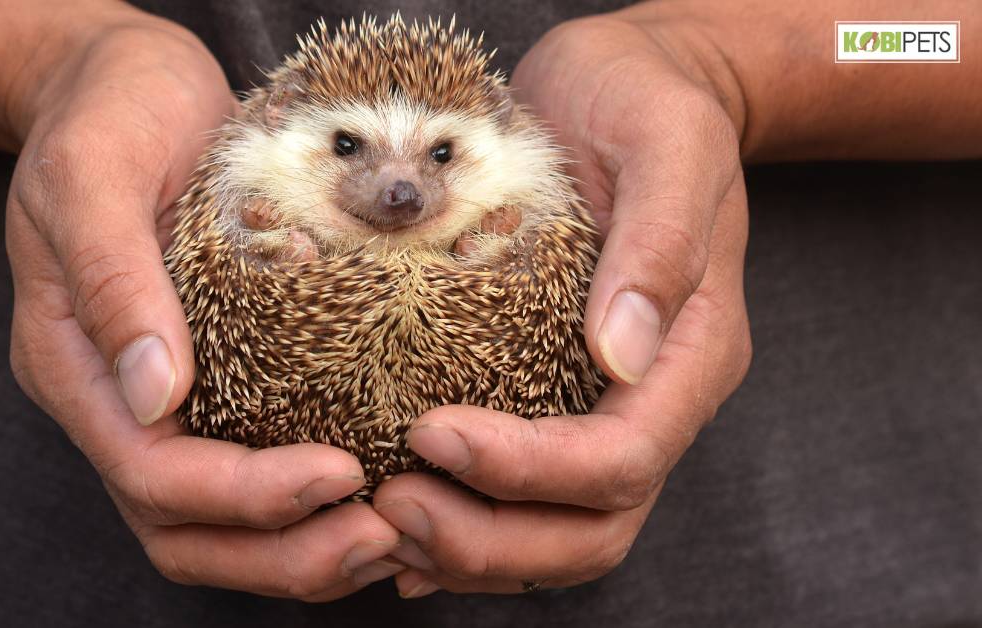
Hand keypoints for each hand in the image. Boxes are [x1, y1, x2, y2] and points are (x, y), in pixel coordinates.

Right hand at [4, 13, 400, 599]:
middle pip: (184, 530)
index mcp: (74, 364)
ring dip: (302, 549)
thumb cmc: (108, 112)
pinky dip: (313, 505)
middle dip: (280, 551)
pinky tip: (382, 490)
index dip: (241, 495)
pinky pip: (257, 466)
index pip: (149, 473)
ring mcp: (166, 398)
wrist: (130, 84)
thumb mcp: (94, 172)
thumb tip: (153, 394)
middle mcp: (117, 400)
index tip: (338, 473)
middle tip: (383, 536)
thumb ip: (112, 279)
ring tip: (395, 534)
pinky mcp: (218, 379)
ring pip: (221, 525)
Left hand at [375, 13, 752, 595]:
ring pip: (552, 535)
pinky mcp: (552, 397)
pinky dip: (460, 526)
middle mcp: (652, 399)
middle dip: (492, 539)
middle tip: (393, 504)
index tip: (431, 433)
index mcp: (691, 352)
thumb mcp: (666, 139)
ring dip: (468, 550)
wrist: (625, 86)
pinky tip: (396, 525)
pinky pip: (518, 499)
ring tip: (380, 516)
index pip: (622, 459)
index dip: (529, 472)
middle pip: (591, 530)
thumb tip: (620, 356)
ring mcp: (603, 408)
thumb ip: (661, 241)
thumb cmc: (644, 99)